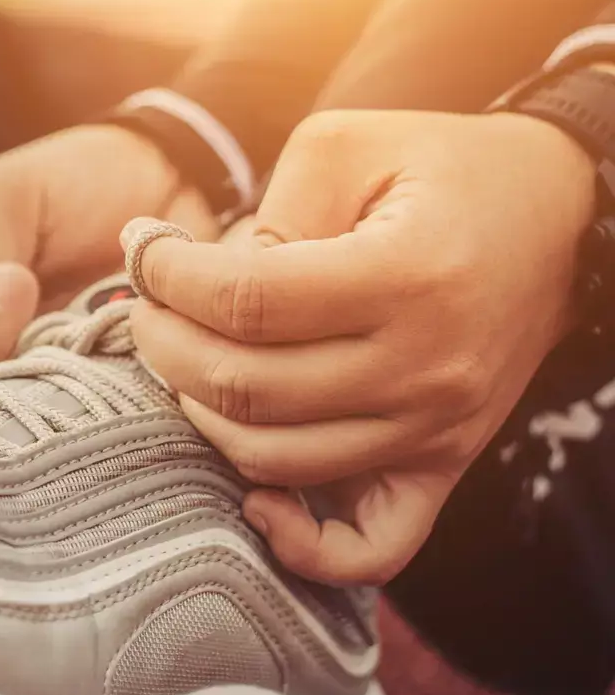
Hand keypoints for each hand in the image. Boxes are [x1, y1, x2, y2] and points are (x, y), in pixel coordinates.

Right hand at [0, 124, 217, 417]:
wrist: (180, 183)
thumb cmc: (74, 183)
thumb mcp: (7, 198)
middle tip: (11, 285)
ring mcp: (33, 393)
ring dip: (16, 367)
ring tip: (48, 292)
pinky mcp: (99, 406)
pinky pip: (77, 431)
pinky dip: (81, 397)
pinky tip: (97, 340)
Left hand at [129, 110, 595, 585]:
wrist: (550, 213)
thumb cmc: (436, 169)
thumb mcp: (347, 146)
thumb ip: (271, 212)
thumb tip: (191, 283)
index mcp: (405, 275)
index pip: (246, 301)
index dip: (169, 280)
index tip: (144, 257)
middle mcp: (426, 366)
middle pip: (246, 387)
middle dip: (163, 345)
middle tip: (146, 309)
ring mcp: (437, 428)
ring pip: (276, 459)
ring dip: (199, 414)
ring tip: (183, 362)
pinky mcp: (442, 466)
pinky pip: (371, 548)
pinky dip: (300, 544)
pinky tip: (252, 497)